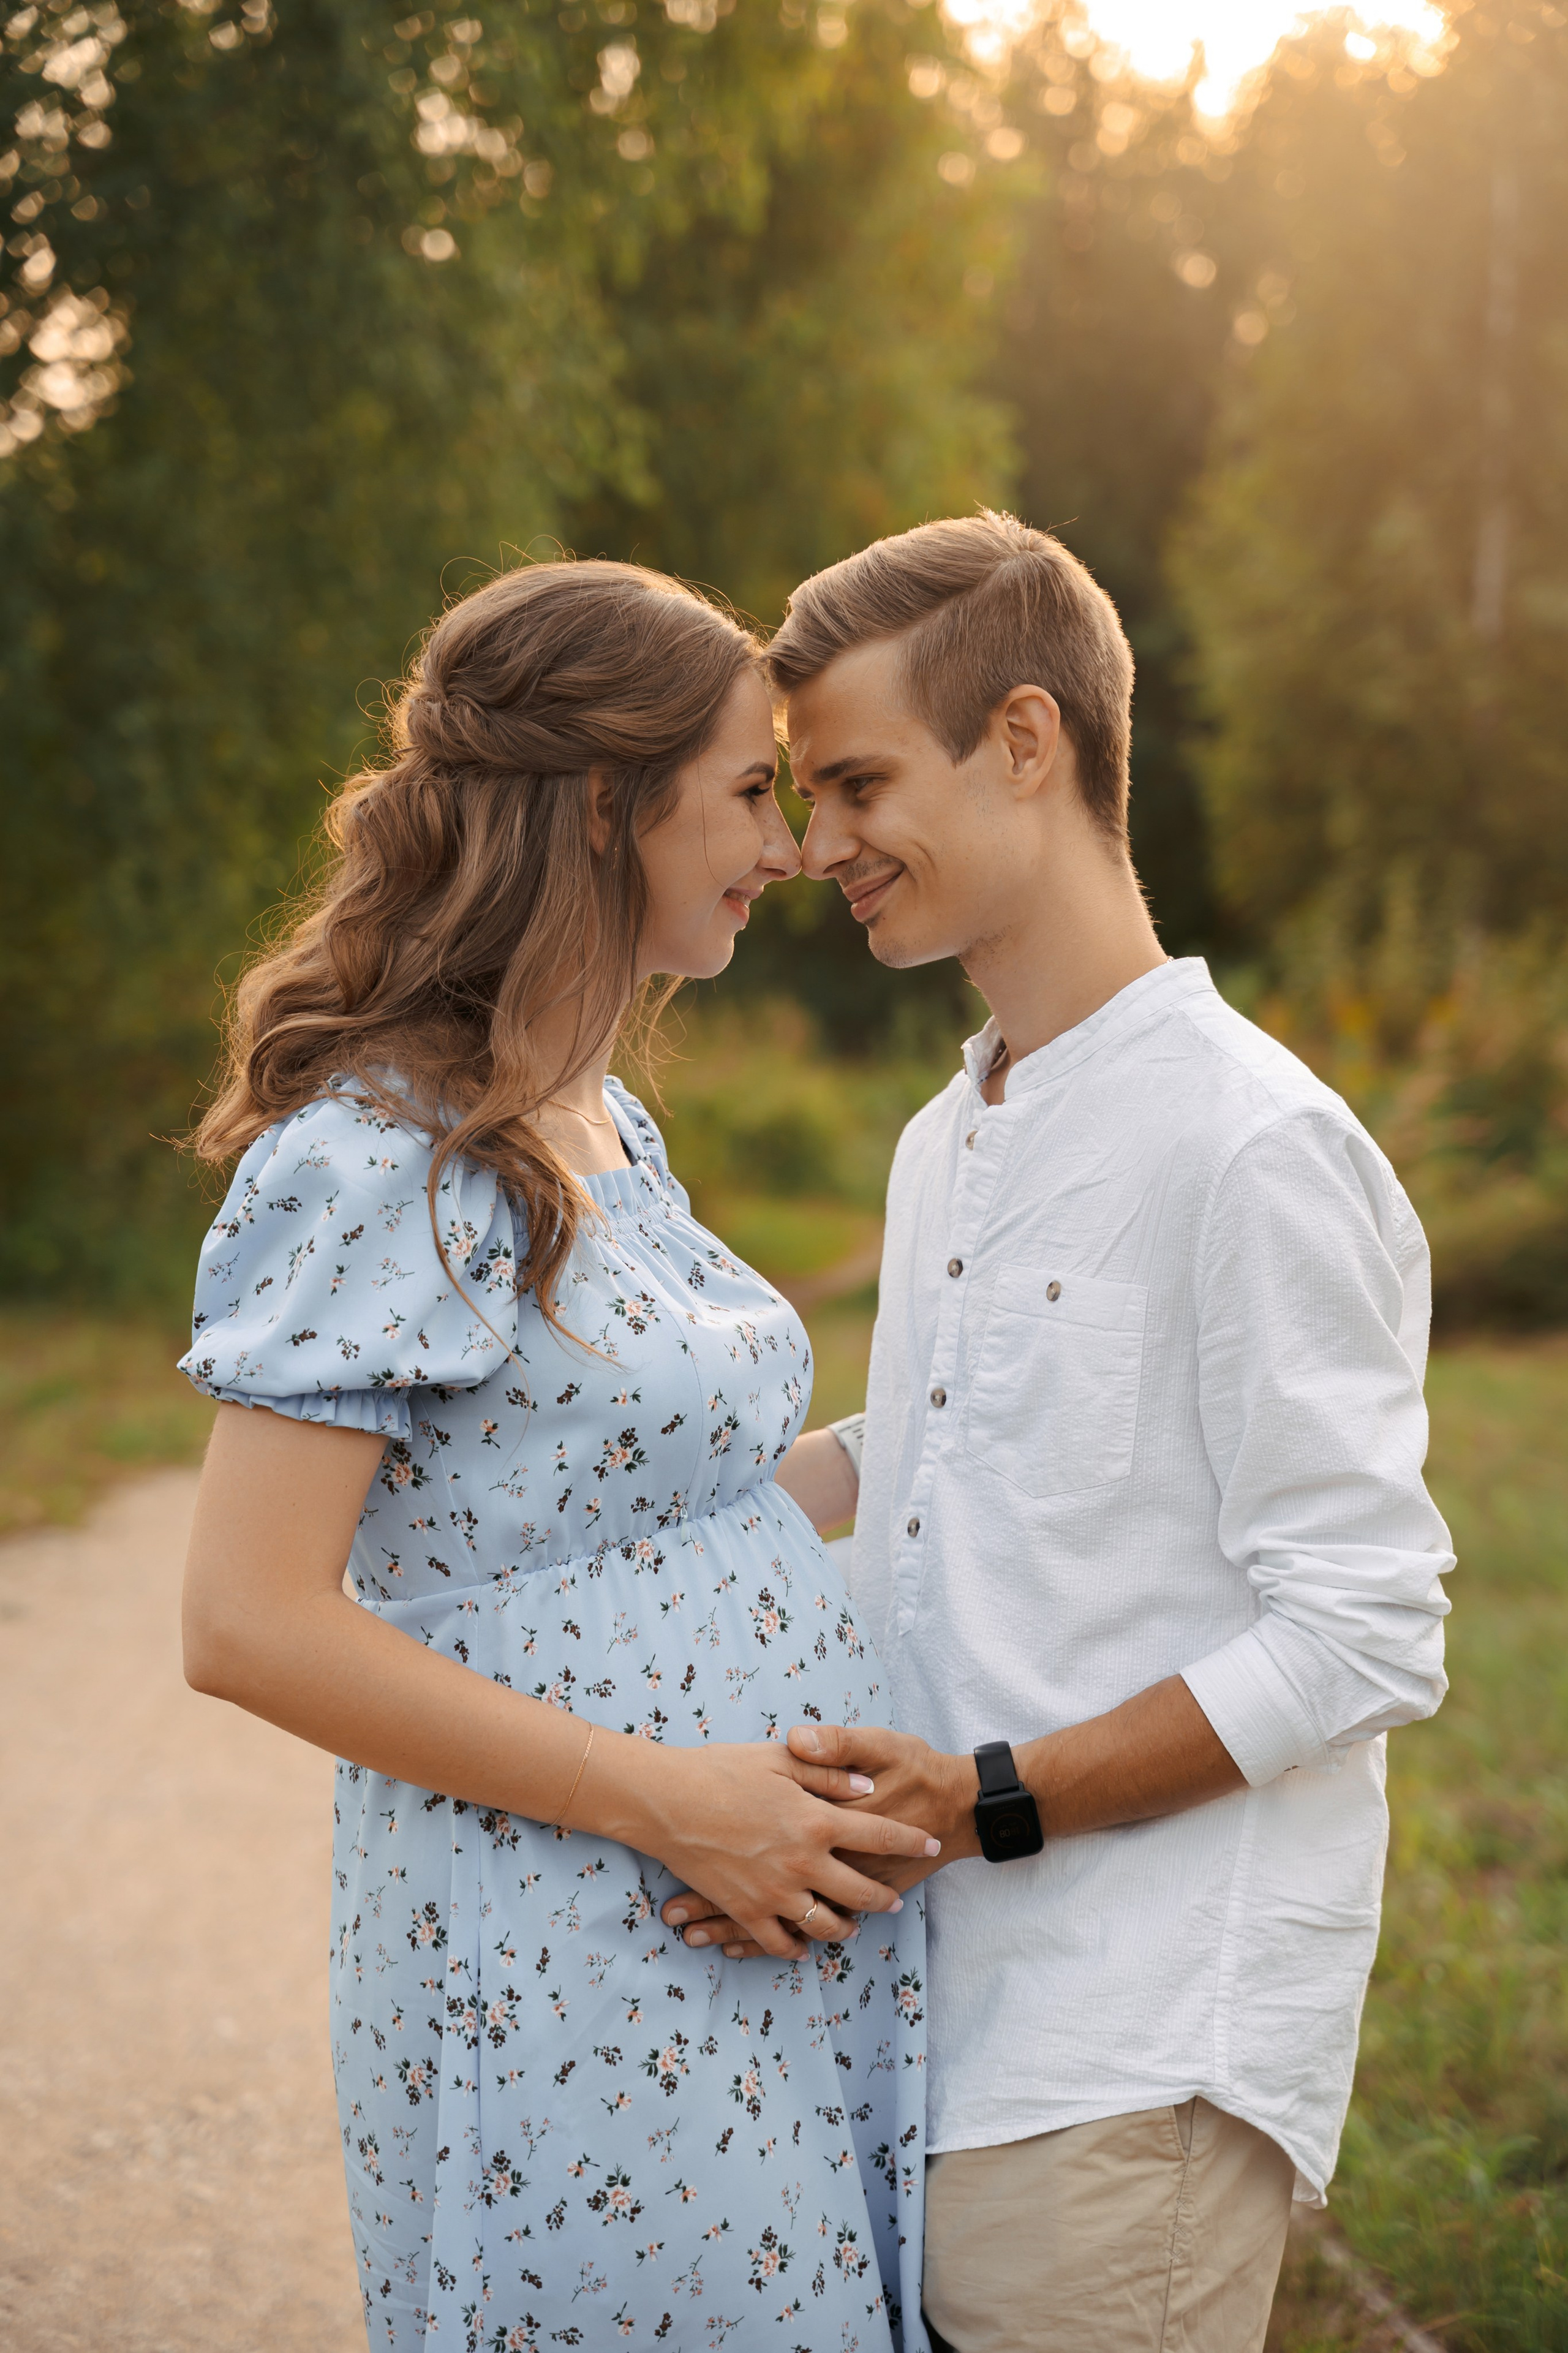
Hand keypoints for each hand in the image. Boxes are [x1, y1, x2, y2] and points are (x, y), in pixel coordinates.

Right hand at [609, 1737, 941, 1960]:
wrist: (665, 1801)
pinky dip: (796, 1946)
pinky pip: (781, 1942)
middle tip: (896, 1902)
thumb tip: (869, 1789)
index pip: (879, 1836)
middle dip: (885, 1899)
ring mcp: (775, 1892)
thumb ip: (829, 1773)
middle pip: (861, 1892)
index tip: (931, 1845)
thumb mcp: (779, 1759)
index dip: (910, 1842)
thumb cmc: (720, 1770)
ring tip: (854, 1925)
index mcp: (815, 1820)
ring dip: (845, 1928)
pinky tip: (804, 1943)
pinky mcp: (747, 1910)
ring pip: (826, 1925)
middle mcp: (803, 1861)